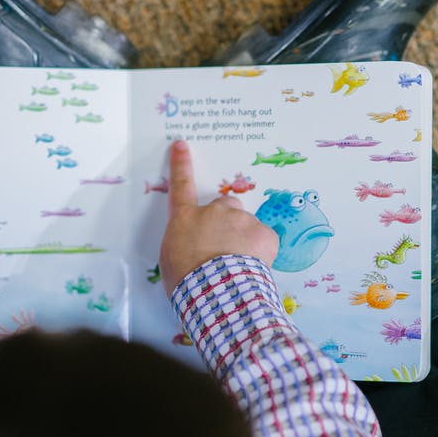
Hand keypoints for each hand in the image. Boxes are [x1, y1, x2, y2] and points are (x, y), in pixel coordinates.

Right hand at [159, 140, 277, 293]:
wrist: (215, 290)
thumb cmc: (187, 281)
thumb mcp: (172, 259)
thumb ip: (184, 242)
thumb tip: (194, 246)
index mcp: (186, 218)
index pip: (181, 185)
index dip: (181, 164)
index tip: (182, 146)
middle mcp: (214, 212)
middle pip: (225, 205)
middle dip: (227, 220)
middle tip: (224, 245)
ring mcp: (241, 220)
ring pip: (247, 224)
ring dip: (245, 239)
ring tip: (238, 265)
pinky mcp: (264, 233)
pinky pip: (265, 240)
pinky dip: (262, 252)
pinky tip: (253, 267)